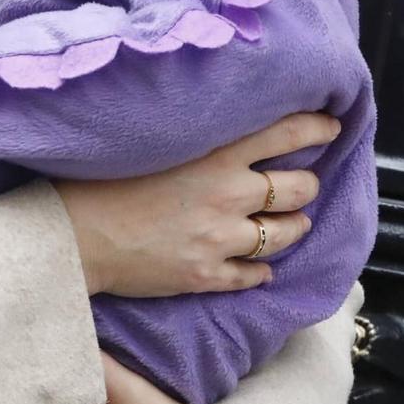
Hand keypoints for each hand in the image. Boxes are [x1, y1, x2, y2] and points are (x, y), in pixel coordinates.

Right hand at [56, 112, 336, 296]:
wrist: (72, 235)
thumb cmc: (102, 180)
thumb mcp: (160, 144)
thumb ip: (202, 139)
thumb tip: (234, 133)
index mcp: (215, 156)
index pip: (286, 134)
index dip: (317, 129)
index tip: (331, 127)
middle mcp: (227, 196)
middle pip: (298, 190)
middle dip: (304, 187)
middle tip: (299, 185)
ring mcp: (220, 240)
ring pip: (284, 234)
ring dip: (292, 228)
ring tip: (290, 224)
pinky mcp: (205, 275)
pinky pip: (253, 275)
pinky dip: (261, 270)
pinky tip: (258, 266)